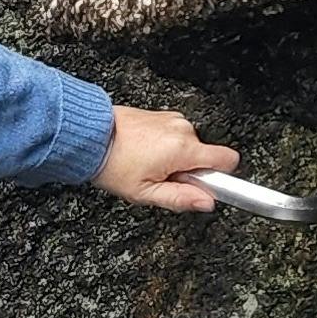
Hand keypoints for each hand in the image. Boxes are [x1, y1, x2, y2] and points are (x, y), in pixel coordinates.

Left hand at [89, 104, 240, 212]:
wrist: (88, 135)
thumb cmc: (111, 163)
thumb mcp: (145, 192)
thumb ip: (180, 199)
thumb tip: (206, 202)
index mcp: (183, 148)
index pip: (228, 160)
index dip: (221, 176)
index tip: (202, 185)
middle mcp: (182, 129)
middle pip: (205, 156)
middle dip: (188, 170)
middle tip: (159, 177)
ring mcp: (171, 119)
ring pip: (189, 146)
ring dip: (174, 158)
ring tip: (146, 164)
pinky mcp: (161, 115)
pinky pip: (175, 136)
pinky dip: (164, 146)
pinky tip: (142, 152)